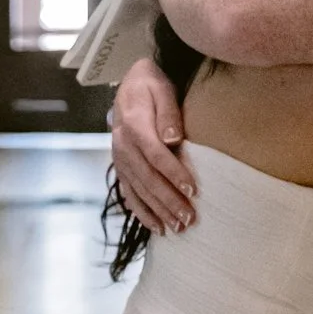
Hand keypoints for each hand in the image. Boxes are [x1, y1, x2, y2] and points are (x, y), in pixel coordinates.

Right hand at [110, 58, 194, 233]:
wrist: (128, 86)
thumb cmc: (151, 86)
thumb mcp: (162, 89)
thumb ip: (168, 113)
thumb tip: (173, 138)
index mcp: (134, 126)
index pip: (156, 155)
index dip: (174, 174)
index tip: (193, 190)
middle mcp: (123, 146)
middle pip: (148, 178)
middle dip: (169, 201)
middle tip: (189, 218)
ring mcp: (119, 159)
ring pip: (139, 190)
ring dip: (158, 211)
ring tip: (178, 228)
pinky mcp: (121, 168)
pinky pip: (129, 194)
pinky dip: (142, 212)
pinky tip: (157, 227)